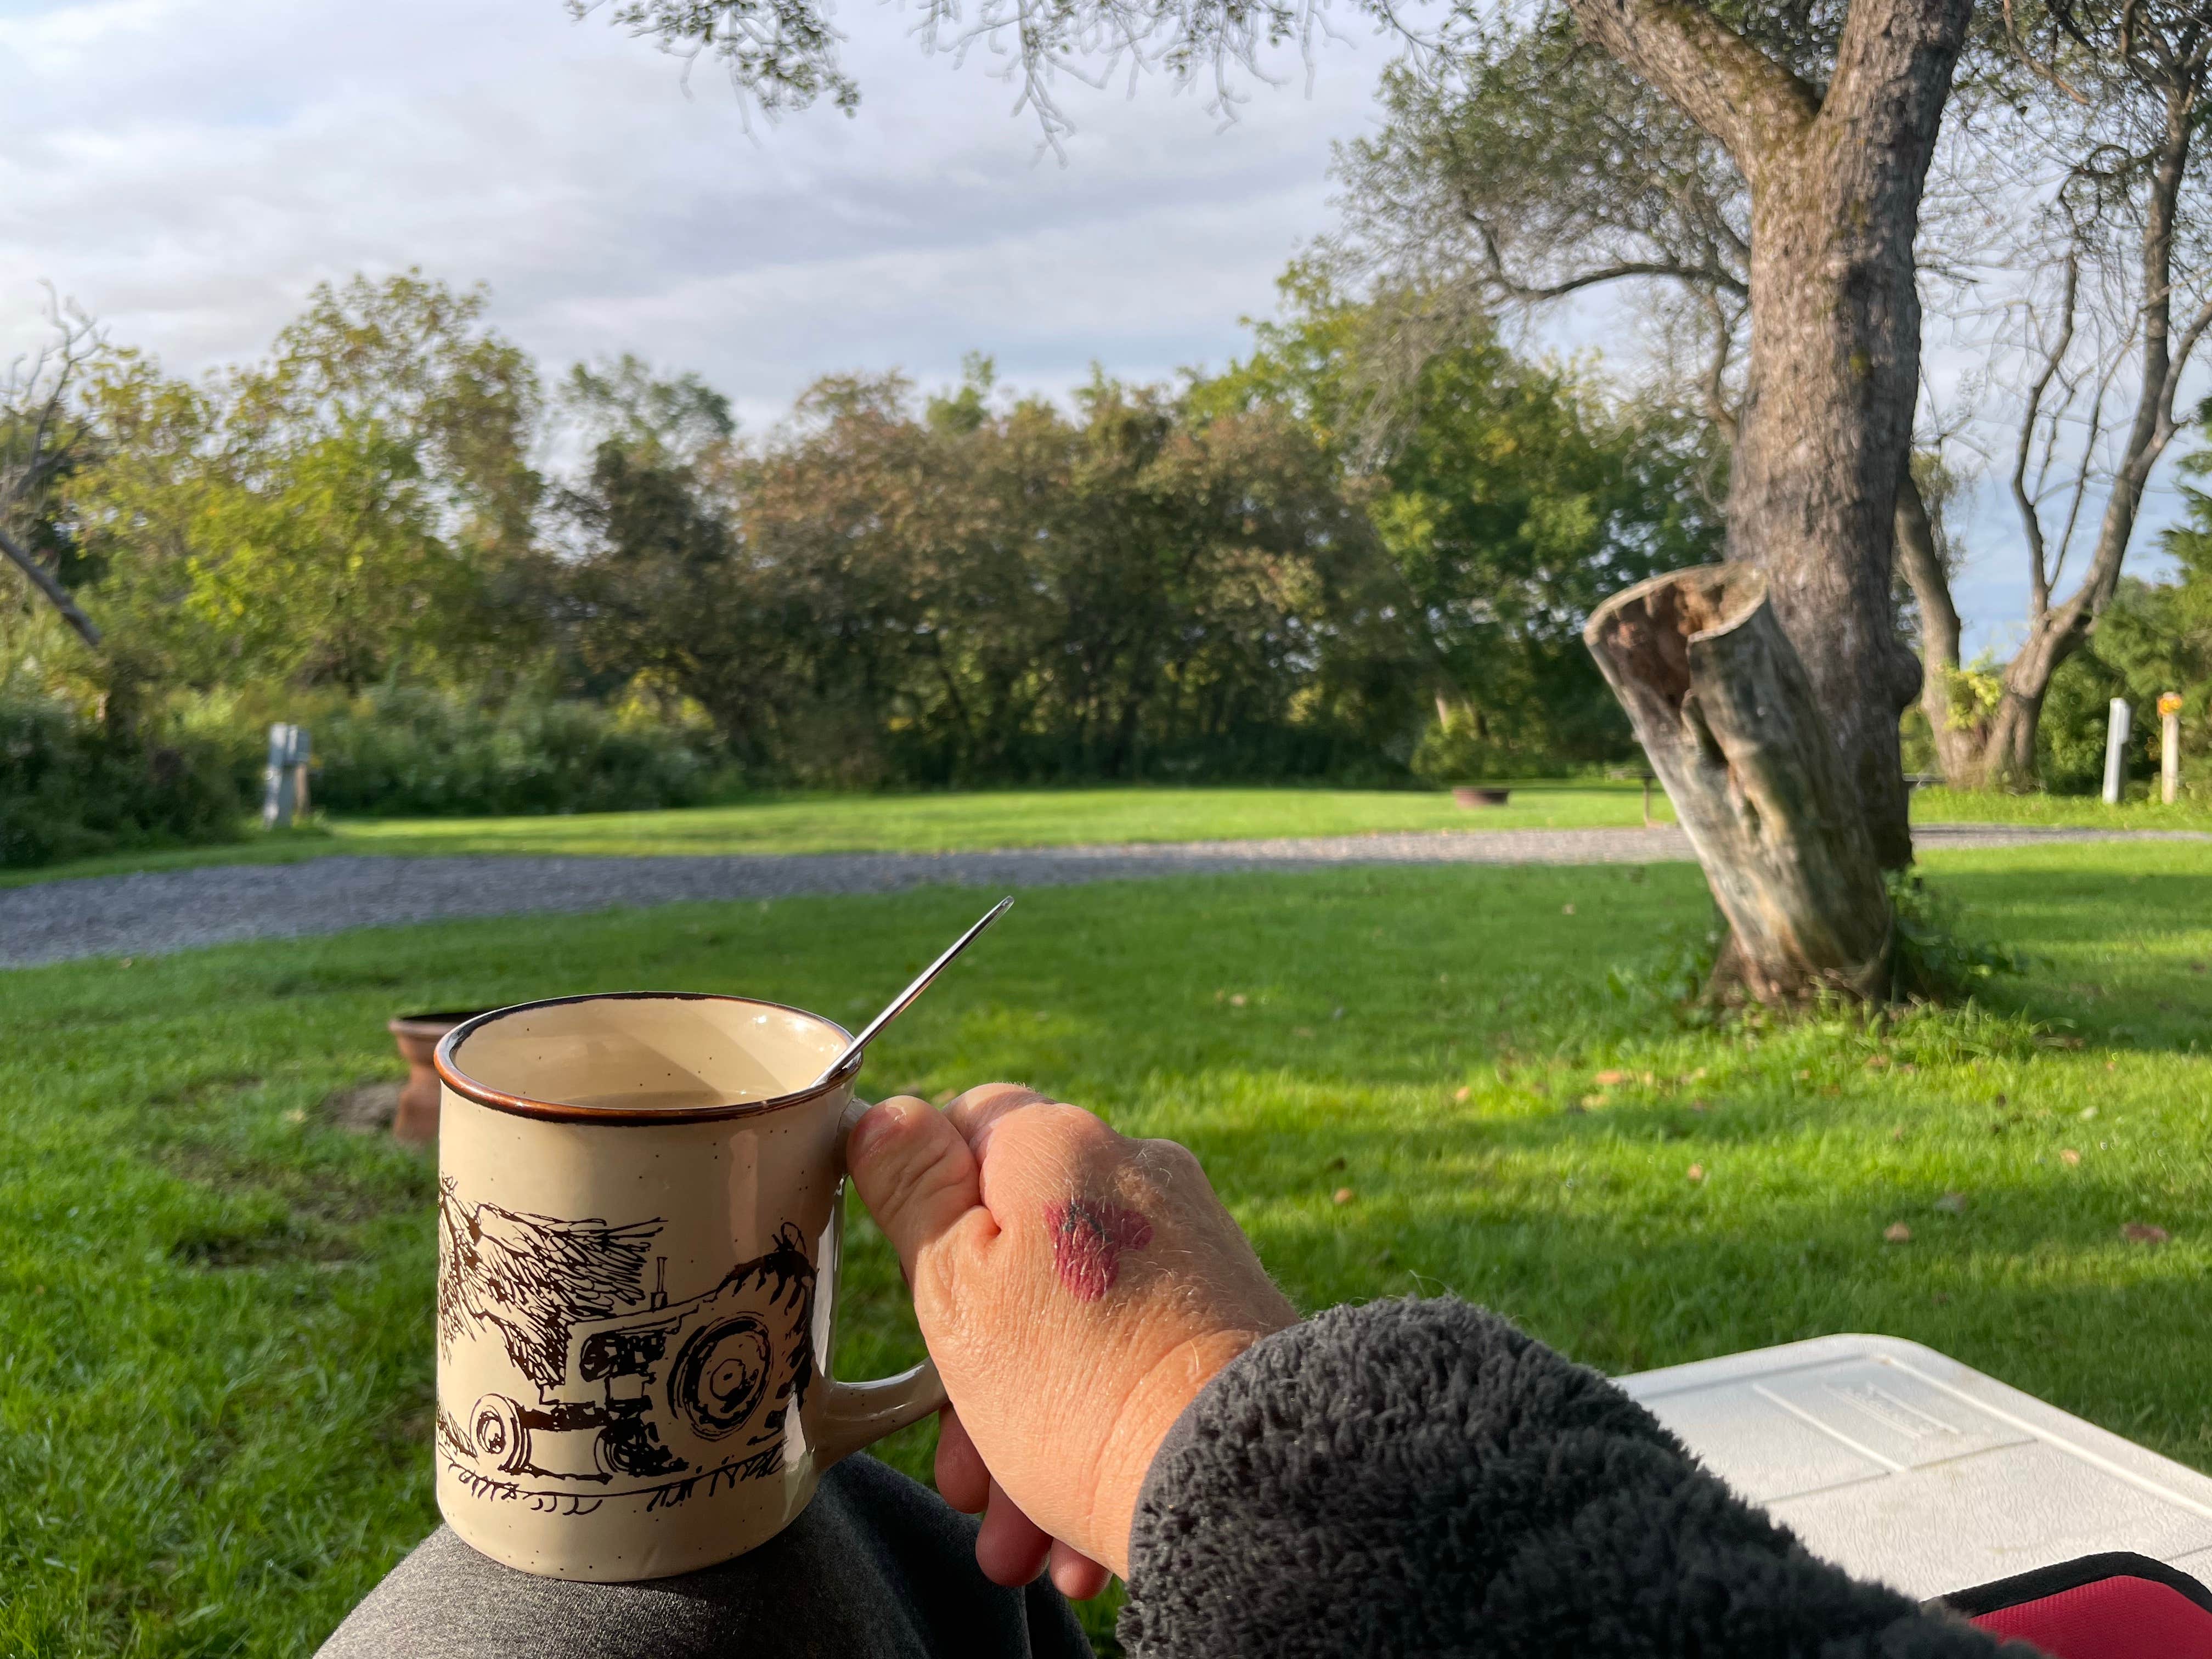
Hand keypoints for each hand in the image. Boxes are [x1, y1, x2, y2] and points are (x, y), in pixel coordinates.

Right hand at [847, 1083, 1296, 1594]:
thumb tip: (882, 1112)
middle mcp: (1135, 1172)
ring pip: (1076, 1328)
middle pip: (1019, 1253)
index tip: (919, 1294)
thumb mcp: (953, 1285)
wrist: (1238, 1477)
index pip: (966, 1127)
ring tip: (1020, 1545)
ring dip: (1031, 1438)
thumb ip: (912, 1189)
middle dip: (976, 1375)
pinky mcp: (1230, 1311)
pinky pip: (1137, 1364)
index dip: (926, 1208)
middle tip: (964, 1479)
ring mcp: (1189, 1242)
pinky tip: (1077, 1544)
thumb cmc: (1075, 1386)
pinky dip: (1100, 1441)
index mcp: (1059, 1144)